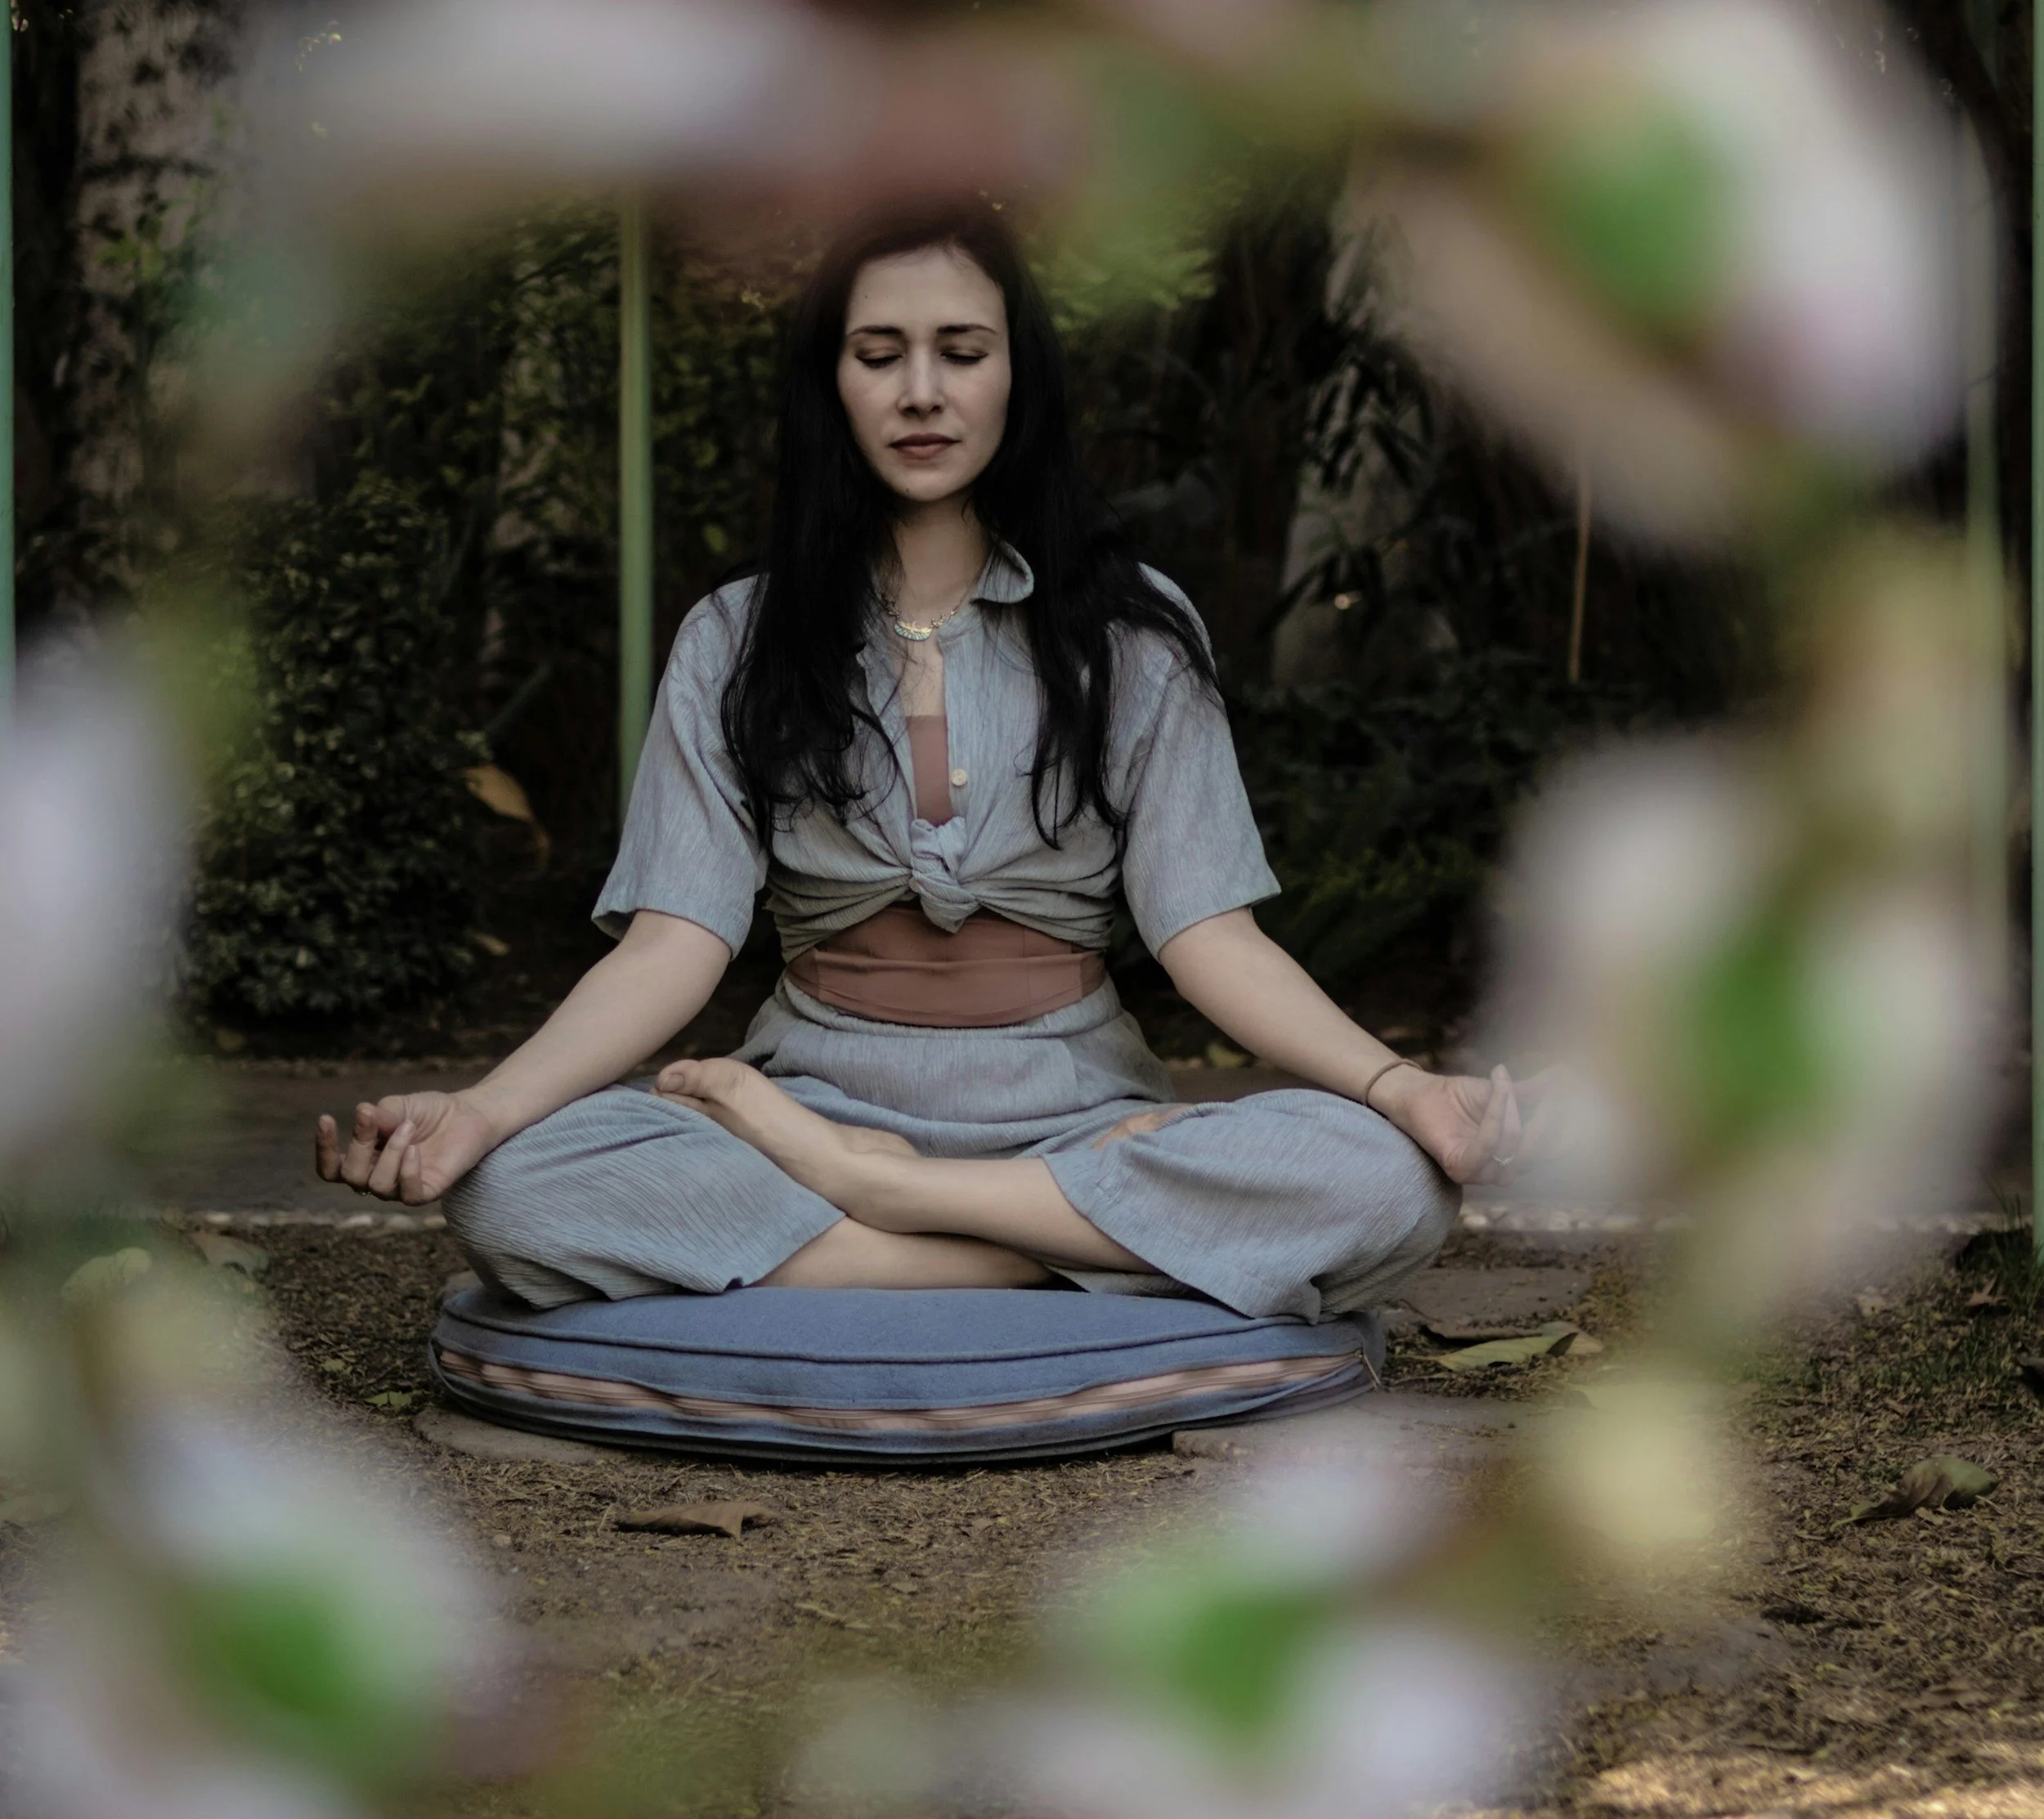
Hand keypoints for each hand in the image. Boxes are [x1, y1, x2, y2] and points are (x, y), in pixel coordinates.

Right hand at [314, 1091, 499, 1204]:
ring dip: (390, 1152)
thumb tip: (361, 1113)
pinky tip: (415, 1150)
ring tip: (408, 1127)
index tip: (325, 1119)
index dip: (324, 1150)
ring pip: (377, 1185)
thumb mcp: (399, 1107)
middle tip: (375, 1118)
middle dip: (360, 1144)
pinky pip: (409, 1194)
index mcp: (365, 1159)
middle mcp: (379, 1177)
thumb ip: (378, 1116)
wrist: (469, 1113)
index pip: (331, 1169)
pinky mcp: (429, 1191)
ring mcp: (403, 1187)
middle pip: (351, 1176)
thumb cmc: (429, 1112)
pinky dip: (408, 1172)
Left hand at [1371, 1064, 1564, 1187]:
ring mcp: (1481, 1174)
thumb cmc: (1459, 1096)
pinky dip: (1495, 1114)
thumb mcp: (1503, 1094)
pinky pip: (1489, 1143)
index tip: (1568, 1087)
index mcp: (1515, 1159)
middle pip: (1538, 1149)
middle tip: (1546, 1083)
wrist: (1420, 1094)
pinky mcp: (1461, 1168)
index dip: (1563, 1120)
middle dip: (1543, 1114)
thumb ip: (1531, 1094)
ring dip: (1510, 1109)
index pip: (1551, 1149)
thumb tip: (1565, 1076)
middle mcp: (1501, 1172)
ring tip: (1503, 1083)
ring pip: (1513, 1143)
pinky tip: (1496, 1091)